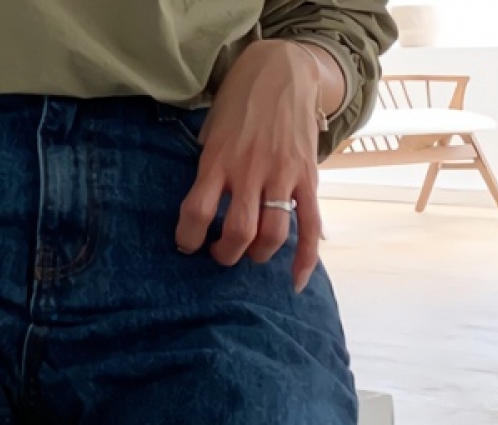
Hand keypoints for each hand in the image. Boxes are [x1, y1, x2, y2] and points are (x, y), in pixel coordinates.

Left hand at [174, 40, 327, 292]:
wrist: (284, 69)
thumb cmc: (239, 105)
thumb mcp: (212, 132)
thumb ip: (208, 171)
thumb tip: (198, 212)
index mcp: (218, 160)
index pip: (196, 212)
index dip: (188, 238)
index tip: (187, 244)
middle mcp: (250, 171)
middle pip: (238, 232)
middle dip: (226, 254)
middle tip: (220, 251)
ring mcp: (282, 175)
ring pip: (272, 234)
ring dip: (258, 254)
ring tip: (249, 252)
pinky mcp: (308, 177)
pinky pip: (310, 224)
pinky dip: (305, 257)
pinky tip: (294, 282)